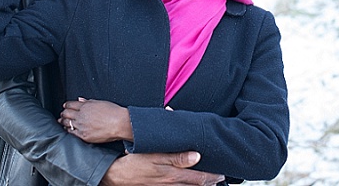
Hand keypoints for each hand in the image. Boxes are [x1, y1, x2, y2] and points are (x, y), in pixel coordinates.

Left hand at [59, 98, 131, 142]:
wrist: (119, 123)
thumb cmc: (113, 112)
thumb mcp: (100, 102)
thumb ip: (88, 101)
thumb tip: (80, 99)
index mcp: (85, 106)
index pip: (71, 104)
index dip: (66, 105)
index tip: (65, 106)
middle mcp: (81, 115)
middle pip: (67, 113)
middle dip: (63, 113)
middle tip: (62, 114)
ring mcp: (81, 126)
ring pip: (67, 123)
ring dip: (63, 121)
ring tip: (62, 121)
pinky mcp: (83, 135)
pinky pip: (71, 133)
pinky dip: (68, 130)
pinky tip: (67, 130)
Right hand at [101, 152, 224, 185]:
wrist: (116, 174)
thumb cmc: (134, 162)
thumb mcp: (156, 155)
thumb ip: (177, 156)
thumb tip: (197, 156)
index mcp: (173, 175)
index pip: (199, 178)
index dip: (213, 176)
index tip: (222, 173)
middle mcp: (171, 185)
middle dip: (210, 182)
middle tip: (220, 178)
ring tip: (210, 182)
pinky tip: (188, 184)